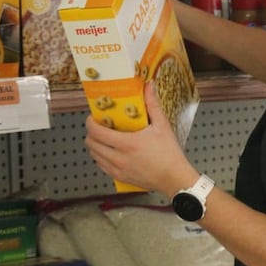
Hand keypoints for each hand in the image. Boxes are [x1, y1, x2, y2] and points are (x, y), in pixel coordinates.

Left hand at [85, 81, 198, 196]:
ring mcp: (118, 169)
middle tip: (99, 126)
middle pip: (91, 143)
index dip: (90, 123)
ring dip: (95, 145)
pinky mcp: (120, 177)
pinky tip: (109, 152)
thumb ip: (152, 105)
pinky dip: (101, 158)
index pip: (96, 132)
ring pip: (94, 155)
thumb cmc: (170, 155)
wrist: (174, 178)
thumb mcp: (162, 126)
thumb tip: (149, 86)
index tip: (93, 117)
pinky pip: (101, 166)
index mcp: (127, 143)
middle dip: (91, 133)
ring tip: (104, 139)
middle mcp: (119, 157)